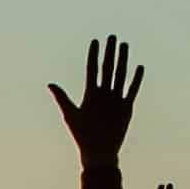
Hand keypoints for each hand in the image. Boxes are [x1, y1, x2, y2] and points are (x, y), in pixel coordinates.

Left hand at [49, 36, 141, 163]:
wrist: (98, 152)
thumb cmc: (82, 135)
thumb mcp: (71, 114)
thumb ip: (62, 98)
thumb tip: (50, 84)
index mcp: (90, 93)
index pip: (92, 69)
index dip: (93, 55)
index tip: (94, 41)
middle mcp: (103, 93)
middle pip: (107, 68)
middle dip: (109, 52)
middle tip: (111, 36)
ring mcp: (115, 99)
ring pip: (120, 75)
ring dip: (122, 60)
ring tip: (124, 45)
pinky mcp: (126, 108)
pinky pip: (131, 90)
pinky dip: (135, 80)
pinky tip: (139, 67)